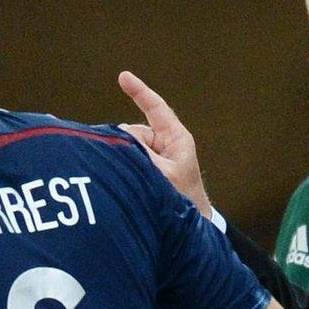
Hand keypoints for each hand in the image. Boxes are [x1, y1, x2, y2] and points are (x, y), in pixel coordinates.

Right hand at [118, 70, 210, 216]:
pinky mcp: (143, 171)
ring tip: (131, 181)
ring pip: (125, 147)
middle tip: (130, 166)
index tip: (123, 77)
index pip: (156, 109)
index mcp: (176, 140)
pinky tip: (120, 179)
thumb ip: (142, 155)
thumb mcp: (164, 176)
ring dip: (122, 159)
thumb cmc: (184, 202)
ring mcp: (152, 159)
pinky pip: (125, 160)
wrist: (189, 231)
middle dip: (125, 144)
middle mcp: (162, 145)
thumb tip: (119, 139)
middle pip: (133, 132)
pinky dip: (119, 167)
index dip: (140, 92)